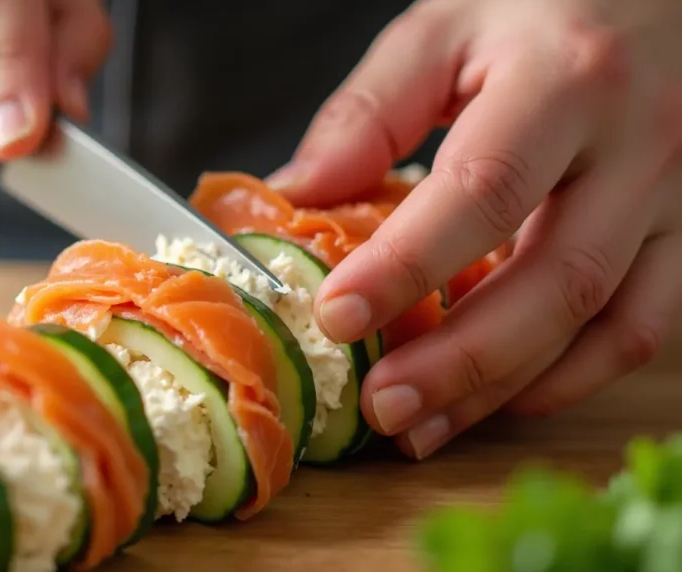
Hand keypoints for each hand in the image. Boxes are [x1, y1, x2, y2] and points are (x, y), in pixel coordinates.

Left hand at [268, 0, 681, 458]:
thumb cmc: (545, 3)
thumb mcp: (445, 26)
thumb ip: (370, 111)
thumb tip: (299, 195)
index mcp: (565, 80)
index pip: (481, 190)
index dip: (406, 265)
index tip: (334, 316)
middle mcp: (638, 144)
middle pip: (552, 279)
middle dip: (460, 359)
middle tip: (383, 407)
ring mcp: (676, 195)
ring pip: (602, 321)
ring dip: (507, 388)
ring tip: (423, 426)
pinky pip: (644, 326)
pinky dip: (574, 376)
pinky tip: (505, 398)